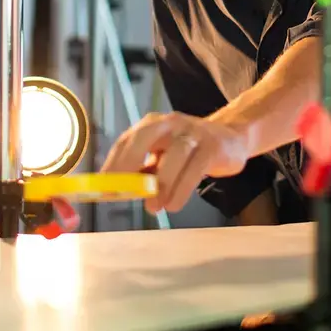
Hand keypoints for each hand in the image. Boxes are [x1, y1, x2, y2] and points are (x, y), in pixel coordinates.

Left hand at [101, 111, 250, 213]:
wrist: (230, 138)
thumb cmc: (188, 152)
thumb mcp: (163, 159)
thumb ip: (143, 173)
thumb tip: (116, 193)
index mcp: (153, 125)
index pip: (127, 140)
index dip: (112, 163)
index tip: (100, 188)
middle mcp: (171, 123)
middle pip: (145, 137)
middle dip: (129, 162)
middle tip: (120, 190)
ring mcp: (193, 132)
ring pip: (175, 154)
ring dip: (161, 184)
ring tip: (154, 208)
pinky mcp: (212, 147)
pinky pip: (195, 168)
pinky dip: (182, 188)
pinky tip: (174, 205)